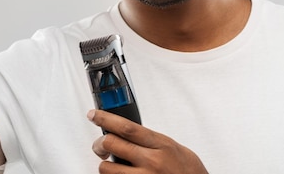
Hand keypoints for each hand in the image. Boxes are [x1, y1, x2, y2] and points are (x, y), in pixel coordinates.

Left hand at [88, 109, 208, 173]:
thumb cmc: (189, 172)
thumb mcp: (174, 148)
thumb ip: (152, 141)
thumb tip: (130, 133)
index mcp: (161, 145)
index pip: (127, 127)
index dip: (106, 119)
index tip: (94, 115)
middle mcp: (152, 162)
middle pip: (112, 144)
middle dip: (100, 143)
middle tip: (100, 144)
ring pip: (107, 168)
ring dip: (105, 165)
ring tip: (113, 165)